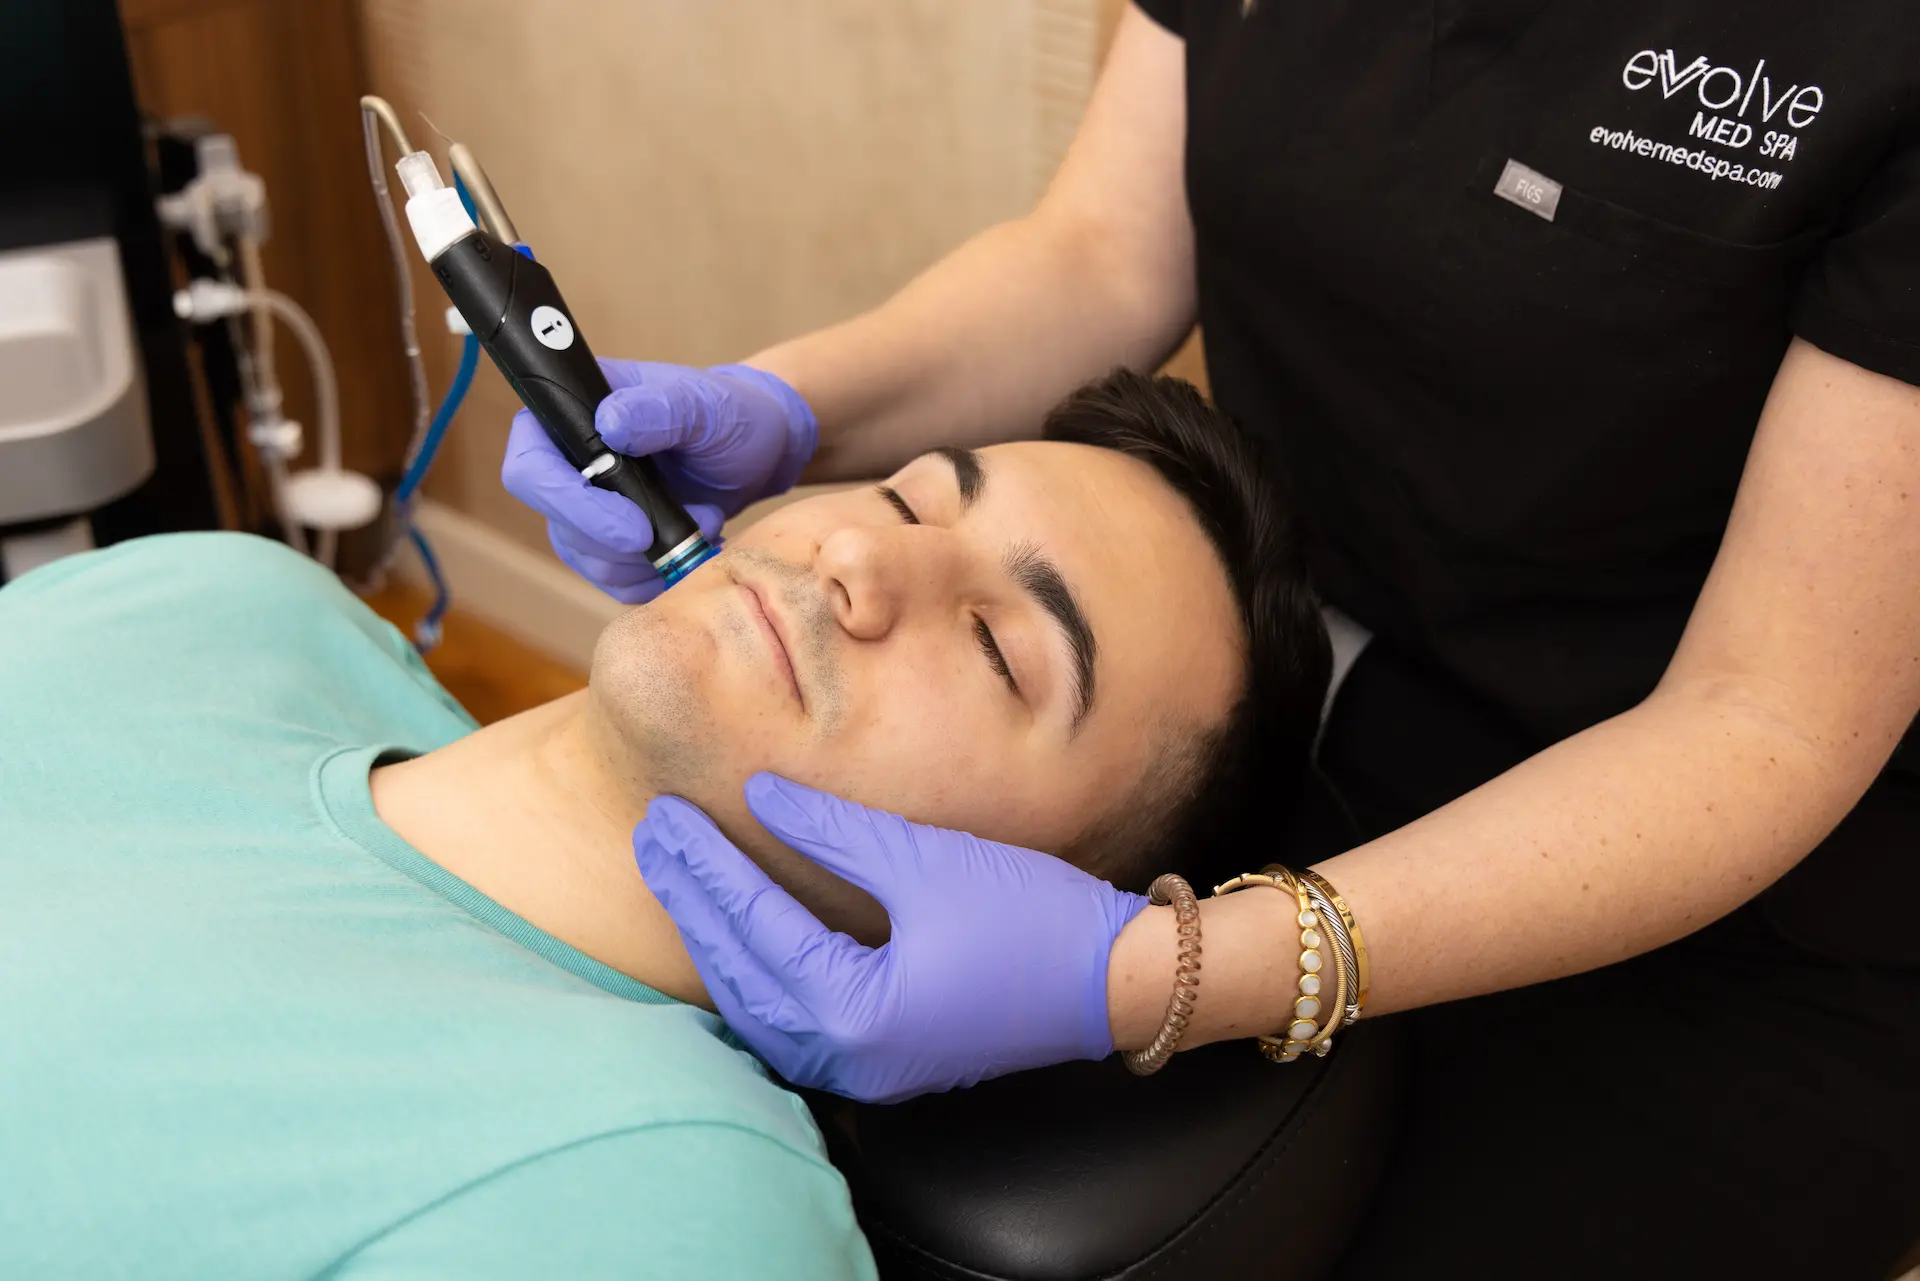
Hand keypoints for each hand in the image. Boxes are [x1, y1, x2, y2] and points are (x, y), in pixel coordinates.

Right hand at [501, 361, 816, 602]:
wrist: (757, 453)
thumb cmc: (727, 414)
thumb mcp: (703, 403)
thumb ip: (658, 409)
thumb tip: (609, 424)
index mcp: (572, 416)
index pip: (530, 466)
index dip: (567, 502)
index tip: (633, 525)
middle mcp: (568, 464)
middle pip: (556, 522)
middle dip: (621, 541)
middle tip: (686, 531)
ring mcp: (587, 507)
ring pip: (585, 557)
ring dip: (649, 557)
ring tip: (705, 521)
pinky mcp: (612, 544)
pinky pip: (615, 581)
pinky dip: (658, 576)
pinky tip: (695, 547)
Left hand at [633, 774, 1148, 1102]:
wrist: (1114, 980)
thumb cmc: (1032, 917)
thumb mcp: (925, 860)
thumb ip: (833, 831)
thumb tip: (760, 795)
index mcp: (855, 1010)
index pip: (754, 926)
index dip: (705, 866)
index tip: (663, 816)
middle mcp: (847, 1056)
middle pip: (741, 972)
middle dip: (693, 901)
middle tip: (653, 837)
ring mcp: (864, 1071)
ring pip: (758, 1008)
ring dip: (717, 942)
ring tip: (682, 879)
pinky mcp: (882, 1063)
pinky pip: (790, 1025)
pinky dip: (756, 979)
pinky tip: (737, 940)